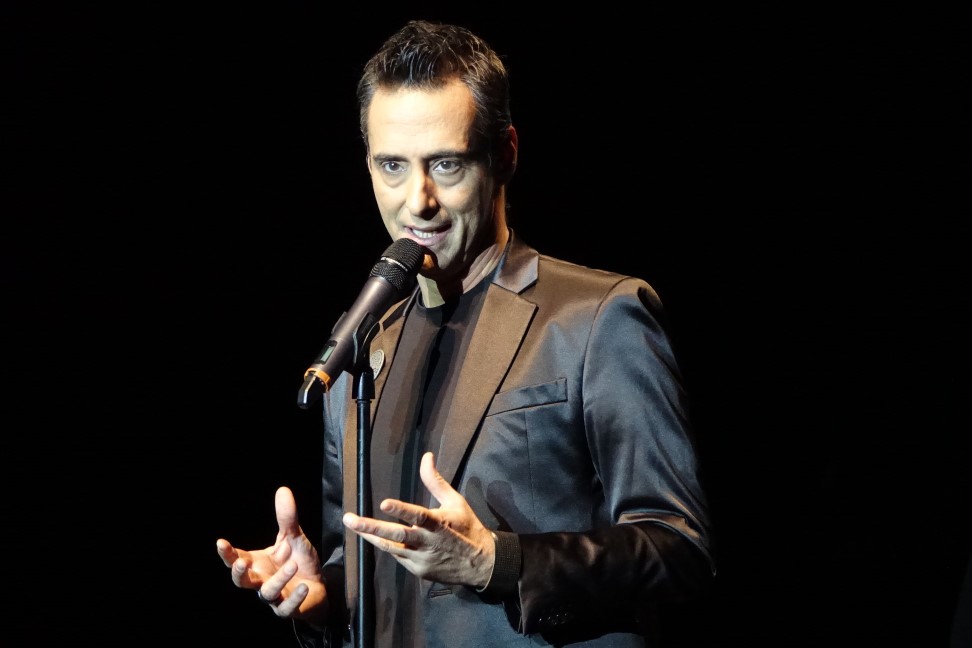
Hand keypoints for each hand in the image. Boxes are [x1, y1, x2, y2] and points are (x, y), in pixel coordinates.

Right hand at [216, 486, 327, 624]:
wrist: (319, 587)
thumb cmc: (299, 562)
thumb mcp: (293, 538)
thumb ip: (287, 518)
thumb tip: (283, 489)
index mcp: (258, 564)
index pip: (237, 558)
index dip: (227, 553)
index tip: (220, 542)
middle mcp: (261, 581)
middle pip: (242, 581)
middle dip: (238, 573)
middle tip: (240, 563)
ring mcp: (274, 597)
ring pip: (267, 592)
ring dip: (278, 579)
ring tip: (292, 564)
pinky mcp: (289, 608)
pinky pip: (287, 607)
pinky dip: (294, 598)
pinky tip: (303, 587)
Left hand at [343, 451, 494, 587]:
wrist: (480, 564)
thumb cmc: (467, 527)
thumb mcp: (456, 501)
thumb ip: (436, 481)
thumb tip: (426, 456)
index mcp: (438, 523)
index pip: (417, 515)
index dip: (401, 510)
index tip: (384, 504)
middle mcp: (427, 542)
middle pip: (396, 535)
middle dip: (371, 527)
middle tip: (351, 519)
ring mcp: (421, 559)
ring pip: (391, 548)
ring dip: (371, 537)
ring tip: (353, 526)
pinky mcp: (418, 570)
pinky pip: (398, 557)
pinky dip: (387, 546)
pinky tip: (374, 537)